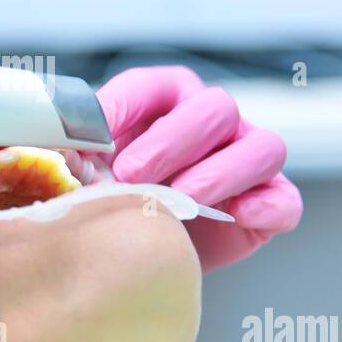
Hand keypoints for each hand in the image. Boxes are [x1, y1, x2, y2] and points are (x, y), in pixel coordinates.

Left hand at [95, 66, 301, 271]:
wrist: (143, 255)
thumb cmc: (116, 200)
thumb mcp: (91, 173)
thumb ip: (78, 157)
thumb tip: (57, 152)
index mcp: (165, 100)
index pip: (149, 87)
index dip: (121, 106)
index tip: (91, 140)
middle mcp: (212, 120)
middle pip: (215, 108)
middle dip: (171, 141)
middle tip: (132, 175)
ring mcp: (247, 157)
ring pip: (262, 146)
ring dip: (219, 173)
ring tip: (179, 201)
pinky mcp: (269, 202)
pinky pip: (284, 198)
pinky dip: (265, 206)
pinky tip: (234, 216)